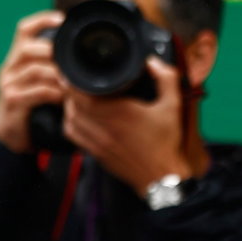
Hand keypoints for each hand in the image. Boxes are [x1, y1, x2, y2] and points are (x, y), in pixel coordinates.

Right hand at [0, 11, 66, 152]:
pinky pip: (37, 91)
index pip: (24, 30)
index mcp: (16, 59)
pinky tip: (65, 98)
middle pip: (28, 47)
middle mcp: (9, 68)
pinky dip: (54, 93)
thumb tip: (79, 58)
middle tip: (72, 61)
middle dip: (52, 51)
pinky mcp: (12, 102)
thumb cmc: (31, 108)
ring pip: (35, 69)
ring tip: (73, 82)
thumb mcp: (39, 84)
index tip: (62, 19)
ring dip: (58, 74)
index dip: (41, 20)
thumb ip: (52, 69)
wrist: (11, 138)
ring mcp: (8, 85)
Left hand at [62, 59, 191, 192]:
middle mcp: (104, 128)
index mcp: (119, 113)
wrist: (162, 178)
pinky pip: (73, 136)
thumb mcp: (173, 106)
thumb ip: (166, 78)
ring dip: (68, 107)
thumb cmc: (166, 144)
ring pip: (69, 120)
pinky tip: (78, 118)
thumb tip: (152, 62)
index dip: (72, 81)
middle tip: (74, 81)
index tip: (73, 72)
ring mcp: (97, 143)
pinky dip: (70, 124)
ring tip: (75, 98)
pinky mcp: (96, 154)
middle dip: (70, 91)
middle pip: (71, 105)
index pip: (81, 94)